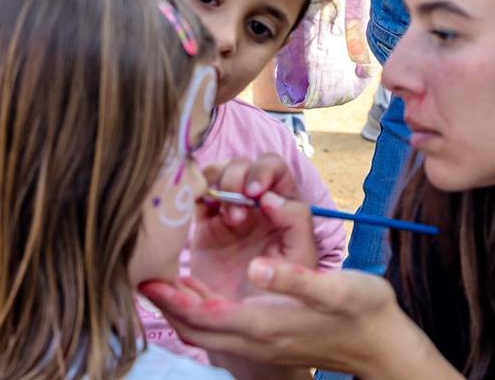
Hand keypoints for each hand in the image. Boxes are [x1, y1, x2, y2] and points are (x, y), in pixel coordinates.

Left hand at [142, 261, 425, 374]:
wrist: (385, 347)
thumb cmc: (365, 312)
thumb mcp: (336, 289)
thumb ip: (295, 279)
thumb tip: (257, 267)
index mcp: (266, 324)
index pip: (203, 316)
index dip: (172, 298)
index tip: (146, 277)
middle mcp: (257, 338)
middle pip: (195, 328)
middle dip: (166, 305)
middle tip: (139, 275)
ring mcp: (262, 343)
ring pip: (206, 332)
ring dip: (180, 309)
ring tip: (160, 280)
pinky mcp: (269, 339)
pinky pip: (221, 330)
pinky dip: (200, 313)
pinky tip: (197, 292)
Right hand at [187, 156, 318, 296]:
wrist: (249, 327)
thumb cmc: (283, 296)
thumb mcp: (300, 261)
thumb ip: (297, 225)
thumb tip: (271, 197)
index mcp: (283, 208)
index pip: (274, 169)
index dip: (263, 172)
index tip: (255, 193)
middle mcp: (255, 204)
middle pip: (242, 166)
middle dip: (237, 180)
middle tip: (237, 214)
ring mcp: (227, 211)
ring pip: (217, 174)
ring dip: (218, 187)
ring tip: (226, 220)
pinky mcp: (204, 223)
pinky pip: (196, 194)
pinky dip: (195, 192)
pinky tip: (202, 211)